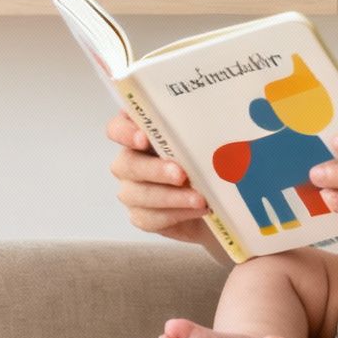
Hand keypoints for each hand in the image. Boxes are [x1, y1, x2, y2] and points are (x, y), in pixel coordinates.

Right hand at [105, 109, 212, 246]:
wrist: (220, 197)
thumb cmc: (210, 158)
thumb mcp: (209, 137)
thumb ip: (199, 126)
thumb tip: (213, 119)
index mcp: (140, 133)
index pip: (117, 128)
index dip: (124, 132)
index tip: (144, 139)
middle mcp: (131, 160)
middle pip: (127, 164)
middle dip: (155, 170)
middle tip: (181, 175)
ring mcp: (133, 190)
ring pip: (137, 194)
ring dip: (170, 197)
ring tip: (199, 199)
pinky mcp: (143, 216)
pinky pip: (149, 218)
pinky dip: (175, 214)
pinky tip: (197, 210)